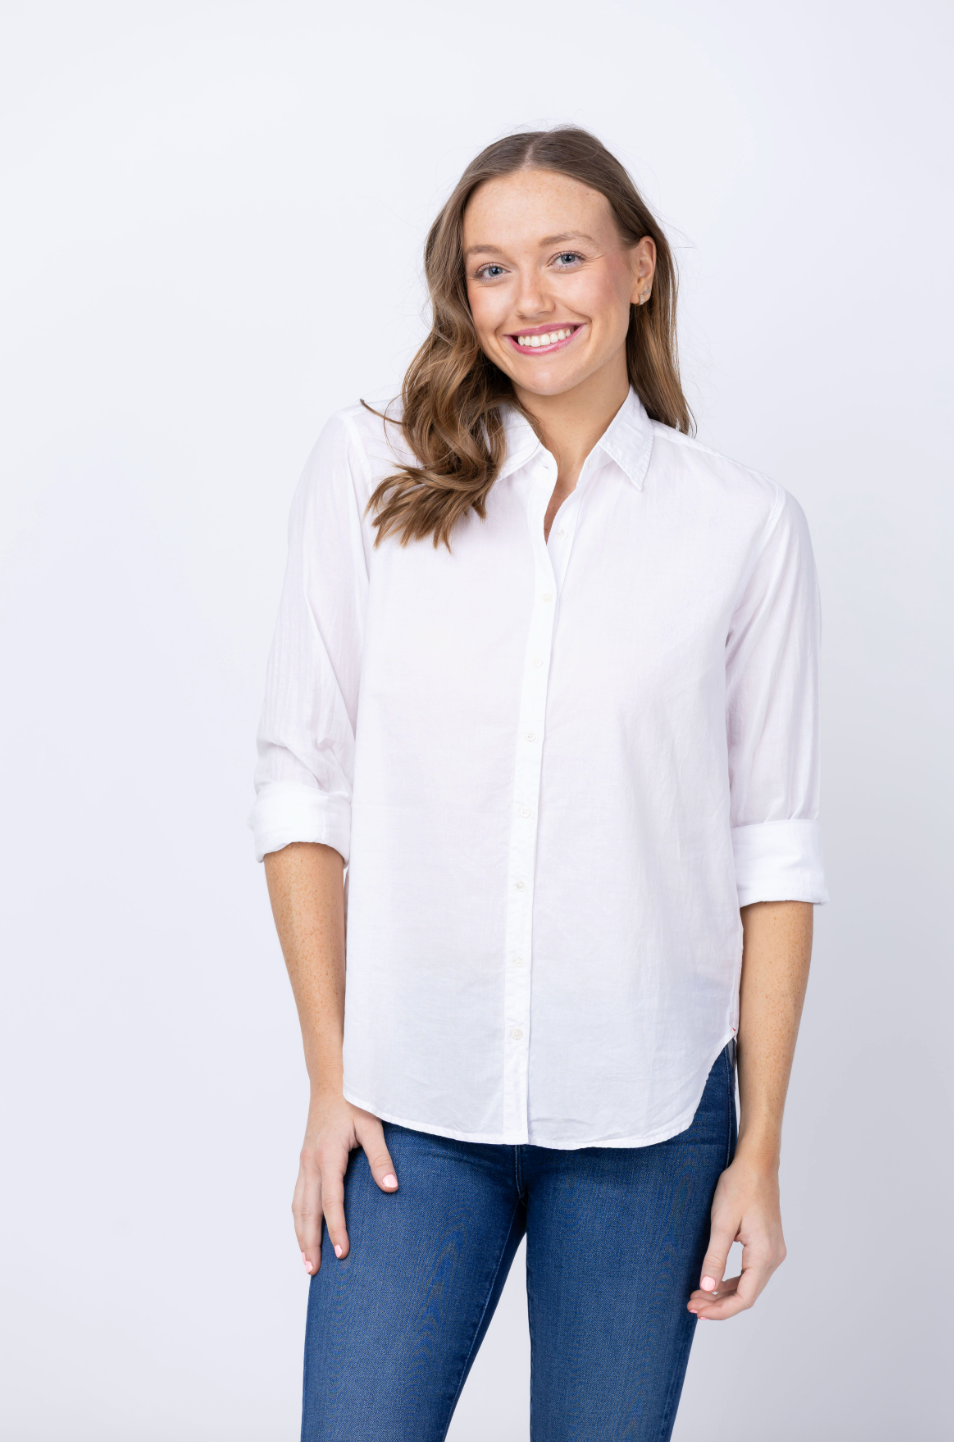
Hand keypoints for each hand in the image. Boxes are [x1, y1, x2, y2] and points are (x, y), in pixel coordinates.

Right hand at [293, 1091, 397, 1274]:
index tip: (341, 1253)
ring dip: (300, 1233)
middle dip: (309, 1241)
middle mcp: (310, 1161)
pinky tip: (304, 1230)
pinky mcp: (304, 1160)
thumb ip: (381, 1158)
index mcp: (327, 1155)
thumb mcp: (373, 1125)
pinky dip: (299, 1217)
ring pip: (297, 1204)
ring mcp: (304, 1161)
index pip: (331, 1200)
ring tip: (306, 1261)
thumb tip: (391, 1189)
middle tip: (314, 1270)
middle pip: (306, 1210)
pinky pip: (297, 1194)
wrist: (331, 1078)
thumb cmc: (355, 1100)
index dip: (336, 1228)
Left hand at [687, 1147, 786, 1320]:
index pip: (744, 1298)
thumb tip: (707, 1290)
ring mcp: (773, 1250)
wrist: (757, 1163)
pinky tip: (714, 1281)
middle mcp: (774, 1257)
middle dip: (719, 1303)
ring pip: (749, 1284)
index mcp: (764, 1255)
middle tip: (692, 1304)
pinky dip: (733, 1280)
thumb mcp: (721, 1223)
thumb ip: (715, 1259)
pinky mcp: (768, 1244)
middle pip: (747, 1294)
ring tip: (699, 1295)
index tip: (698, 1312)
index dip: (721, 1310)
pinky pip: (751, 1271)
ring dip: (725, 1293)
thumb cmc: (739, 1187)